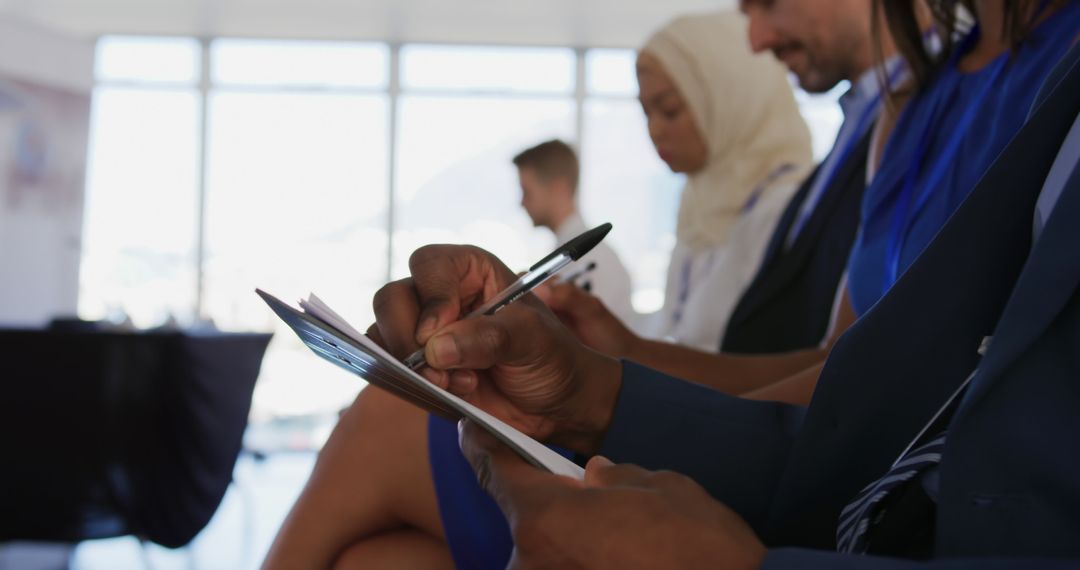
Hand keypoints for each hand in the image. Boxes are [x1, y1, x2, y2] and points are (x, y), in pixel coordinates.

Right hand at [370, 244, 621, 452]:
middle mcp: (440, 295)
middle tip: (442, 371)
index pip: (428, 265)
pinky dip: (409, 385)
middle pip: (392, 299)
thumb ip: (488, 338)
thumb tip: (435, 348)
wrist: (556, 401)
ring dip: (410, 367)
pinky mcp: (418, 366)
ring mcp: (424, 331)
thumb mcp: (533, 339)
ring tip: (456, 386)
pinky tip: (446, 395)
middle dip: (409, 340)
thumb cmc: (552, 356)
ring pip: (383, 335)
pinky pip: (389, 369)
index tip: (438, 333)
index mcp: (470, 270)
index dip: (430, 297)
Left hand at [459, 420, 766, 569]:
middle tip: (591, 501)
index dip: (485, 449)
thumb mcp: (657, 486)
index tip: (477, 436)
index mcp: (546, 519)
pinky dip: (583, 561)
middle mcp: (532, 563)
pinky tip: (619, 557)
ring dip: (571, 543)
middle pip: (525, 518)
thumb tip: (594, 477)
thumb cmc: (699, 547)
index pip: (496, 472)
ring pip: (546, 553)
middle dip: (552, 506)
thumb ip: (612, 476)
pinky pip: (564, 569)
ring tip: (619, 539)